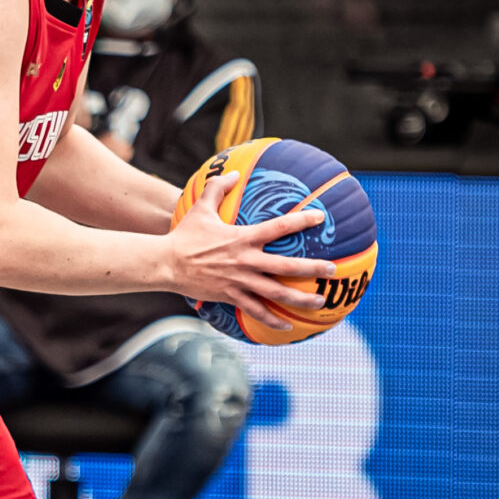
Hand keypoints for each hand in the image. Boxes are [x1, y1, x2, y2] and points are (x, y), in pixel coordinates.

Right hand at [165, 171, 338, 335]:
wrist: (165, 263)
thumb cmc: (184, 236)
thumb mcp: (200, 209)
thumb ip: (217, 188)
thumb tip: (232, 173)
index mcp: (243, 238)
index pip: (279, 227)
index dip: (302, 221)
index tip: (321, 218)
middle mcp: (246, 260)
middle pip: (287, 266)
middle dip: (313, 268)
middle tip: (332, 270)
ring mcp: (239, 281)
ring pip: (276, 292)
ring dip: (300, 298)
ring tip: (320, 301)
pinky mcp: (230, 295)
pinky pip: (255, 311)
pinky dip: (272, 319)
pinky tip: (287, 326)